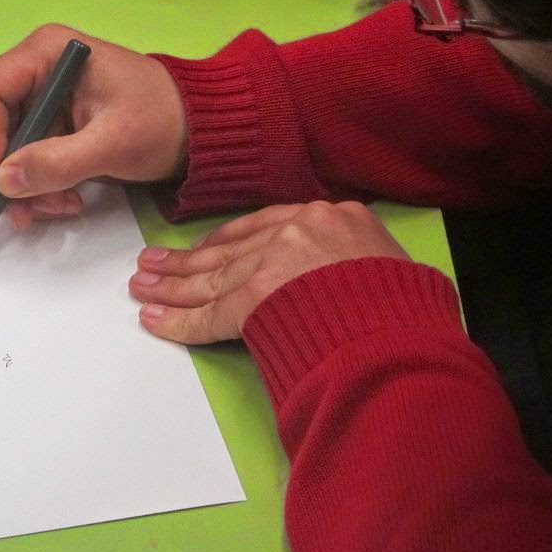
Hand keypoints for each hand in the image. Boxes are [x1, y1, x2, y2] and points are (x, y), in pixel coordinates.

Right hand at [0, 24, 186, 229]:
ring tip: (57, 209)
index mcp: (46, 54)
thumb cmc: (161, 121)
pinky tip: (64, 202)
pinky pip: (22, 163)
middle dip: (2, 171)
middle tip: (23, 208)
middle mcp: (34, 73)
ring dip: (20, 188)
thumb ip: (59, 161)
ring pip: (1, 151)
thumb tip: (4, 181)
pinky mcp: (49, 129)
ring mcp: (40, 102)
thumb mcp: (113, 142)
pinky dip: (35, 189)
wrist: (195, 132)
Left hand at [129, 201, 409, 343]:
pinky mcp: (257, 299)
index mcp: (332, 217)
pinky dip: (181, 320)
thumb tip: (336, 272)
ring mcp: (276, 262)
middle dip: (187, 263)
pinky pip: (211, 314)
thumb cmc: (407, 308)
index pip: (263, 226)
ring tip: (143, 287)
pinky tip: (155, 318)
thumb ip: (349, 257)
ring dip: (173, 286)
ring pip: (213, 277)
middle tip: (151, 265)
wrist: (408, 334)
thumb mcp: (384, 262)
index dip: (225, 240)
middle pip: (230, 250)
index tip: (199, 248)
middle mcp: (299, 230)